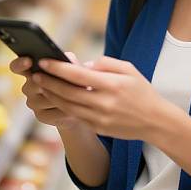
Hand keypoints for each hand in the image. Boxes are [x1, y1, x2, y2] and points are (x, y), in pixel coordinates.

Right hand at [10, 52, 84, 129]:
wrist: (81, 104)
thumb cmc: (74, 81)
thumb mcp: (74, 68)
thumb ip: (69, 61)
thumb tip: (68, 58)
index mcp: (32, 70)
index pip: (17, 66)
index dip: (20, 63)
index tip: (29, 61)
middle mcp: (29, 86)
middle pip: (33, 84)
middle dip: (51, 83)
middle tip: (68, 82)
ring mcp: (33, 102)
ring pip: (45, 99)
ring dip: (62, 97)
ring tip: (76, 95)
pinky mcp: (41, 116)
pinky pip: (52, 113)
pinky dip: (64, 110)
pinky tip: (74, 107)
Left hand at [33, 56, 169, 140]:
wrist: (155, 121)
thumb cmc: (142, 91)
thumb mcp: (128, 69)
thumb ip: (105, 63)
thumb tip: (83, 66)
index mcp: (111, 85)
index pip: (77, 75)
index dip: (58, 68)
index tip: (44, 61)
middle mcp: (104, 103)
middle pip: (67, 93)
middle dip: (48, 82)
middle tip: (35, 74)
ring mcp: (99, 118)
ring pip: (67, 106)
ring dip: (51, 95)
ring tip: (41, 85)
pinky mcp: (98, 128)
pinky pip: (76, 116)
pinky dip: (63, 106)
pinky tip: (56, 98)